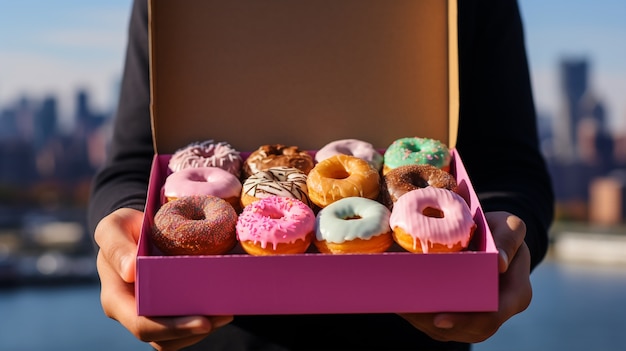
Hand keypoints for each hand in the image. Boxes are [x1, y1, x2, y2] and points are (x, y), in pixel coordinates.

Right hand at [94, 208, 233, 350]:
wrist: (135, 231)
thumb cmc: (123, 228)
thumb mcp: (113, 227)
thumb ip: (117, 246)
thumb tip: (130, 271)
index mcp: (116, 298)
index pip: (142, 324)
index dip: (173, 328)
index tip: (203, 321)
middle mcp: (131, 313)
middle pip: (163, 338)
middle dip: (194, 331)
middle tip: (224, 315)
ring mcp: (149, 316)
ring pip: (175, 339)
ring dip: (202, 330)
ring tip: (226, 312)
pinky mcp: (164, 312)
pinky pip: (182, 330)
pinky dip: (202, 323)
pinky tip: (220, 309)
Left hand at [398, 211, 530, 342]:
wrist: (490, 236)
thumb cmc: (501, 231)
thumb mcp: (510, 226)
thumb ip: (508, 238)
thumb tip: (499, 262)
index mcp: (514, 294)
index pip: (492, 316)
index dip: (466, 320)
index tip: (439, 319)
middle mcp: (496, 312)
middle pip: (465, 329)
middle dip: (434, 322)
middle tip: (408, 310)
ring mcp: (476, 317)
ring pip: (447, 330)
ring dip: (421, 320)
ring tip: (399, 305)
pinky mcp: (457, 316)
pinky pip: (435, 323)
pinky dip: (417, 314)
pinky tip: (399, 302)